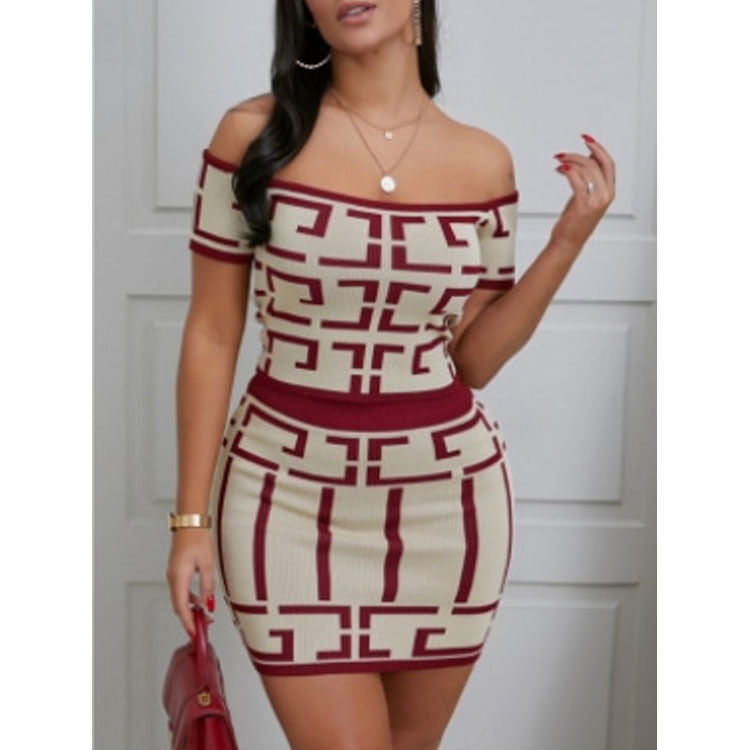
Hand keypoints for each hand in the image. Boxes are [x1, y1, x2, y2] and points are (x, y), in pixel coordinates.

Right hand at [166, 528, 214, 637]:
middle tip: (202, 629)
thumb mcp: (207, 564)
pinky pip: (180, 591)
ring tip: (204, 617)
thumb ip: (207, 586)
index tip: (195, 634)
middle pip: (178, 606)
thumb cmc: (196, 539)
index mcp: (178, 578)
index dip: (188, 623)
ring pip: (179, 599)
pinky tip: (199, 601)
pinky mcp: (176, 572)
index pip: (181, 607)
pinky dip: (188, 599)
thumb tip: (208, 603)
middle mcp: (172, 578)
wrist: (189, 524)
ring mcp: (172, 575)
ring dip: (189, 609)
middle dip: (190, 619)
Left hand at [549, 134, 615, 254]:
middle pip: (599, 163)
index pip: (608, 164)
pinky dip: (568, 171)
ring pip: (587, 169)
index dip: (599, 149)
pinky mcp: (583, 205)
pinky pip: (577, 180)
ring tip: (559, 161)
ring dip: (571, 161)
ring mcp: (596, 201)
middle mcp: (606, 196)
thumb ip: (589, 180)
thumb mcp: (584, 197)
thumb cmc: (574, 222)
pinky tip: (560, 169)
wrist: (567, 243)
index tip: (587, 140)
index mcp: (609, 193)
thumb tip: (586, 159)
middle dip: (584, 151)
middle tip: (568, 149)